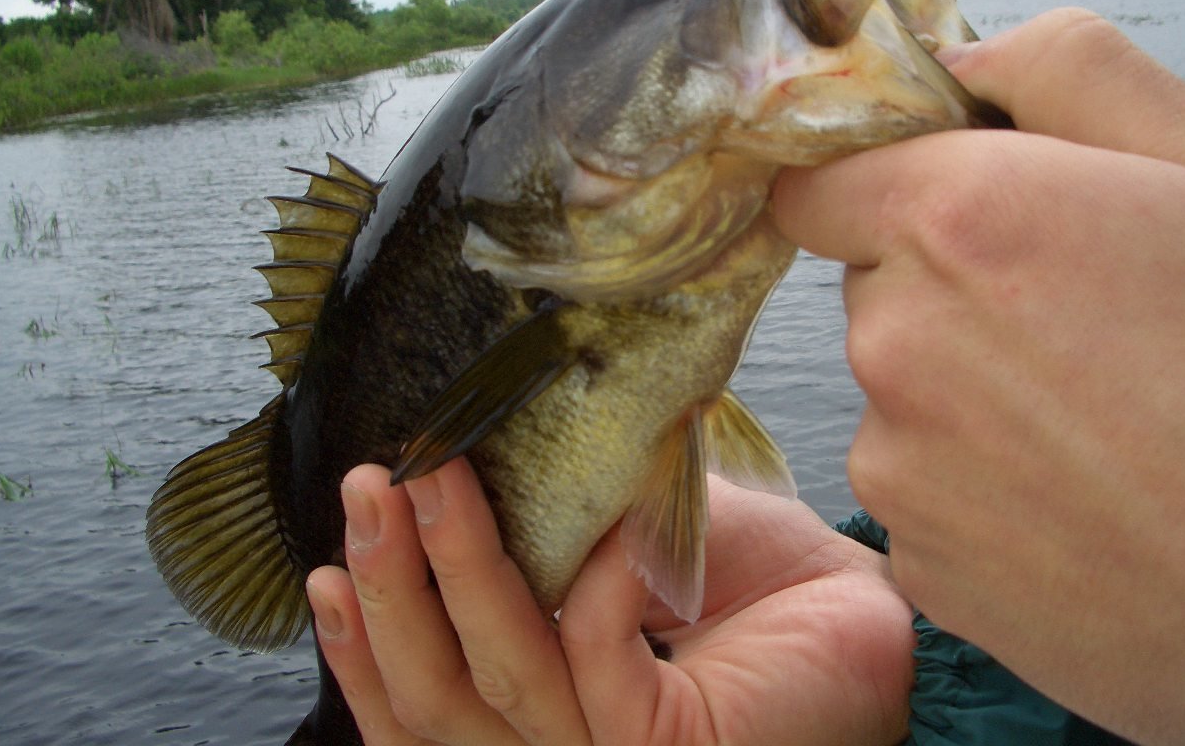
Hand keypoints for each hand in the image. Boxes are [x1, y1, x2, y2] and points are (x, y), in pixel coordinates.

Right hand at [305, 460, 915, 745]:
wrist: (862, 617)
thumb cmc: (745, 584)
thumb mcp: (614, 552)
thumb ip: (542, 540)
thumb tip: (461, 467)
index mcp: (542, 718)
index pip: (422, 712)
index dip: (364, 648)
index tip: (322, 562)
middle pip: (438, 703)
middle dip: (390, 591)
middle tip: (368, 487)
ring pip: (500, 681)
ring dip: (456, 570)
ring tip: (429, 478)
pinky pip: (600, 658)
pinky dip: (595, 580)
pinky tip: (609, 520)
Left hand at [771, 7, 1184, 745]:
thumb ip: (1069, 71)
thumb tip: (958, 64)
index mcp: (957, 222)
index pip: (818, 184)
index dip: (880, 190)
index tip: (941, 211)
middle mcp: (897, 343)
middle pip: (875, 291)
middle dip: (947, 292)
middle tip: (1079, 325)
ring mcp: (900, 469)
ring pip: (899, 398)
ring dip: (965, 399)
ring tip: (1100, 429)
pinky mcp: (921, 570)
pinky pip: (924, 498)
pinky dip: (980, 495)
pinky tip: (1086, 509)